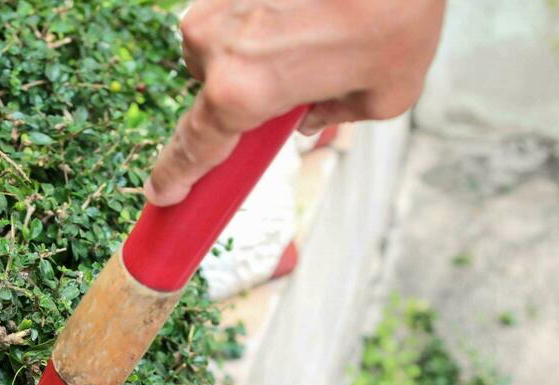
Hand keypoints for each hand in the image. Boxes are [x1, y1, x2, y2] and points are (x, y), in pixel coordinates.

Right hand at [144, 0, 447, 205]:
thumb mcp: (384, 94)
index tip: (160, 193)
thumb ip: (335, 116)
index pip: (195, 146)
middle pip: (211, 86)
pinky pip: (236, 6)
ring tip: (311, 29)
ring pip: (220, 40)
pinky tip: (306, 6)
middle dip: (246, 90)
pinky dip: (265, 10)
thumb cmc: (398, 14)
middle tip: (298, 75)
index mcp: (242, 91)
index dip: (176, 174)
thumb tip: (307, 117)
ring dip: (255, 44)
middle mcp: (214, 44)